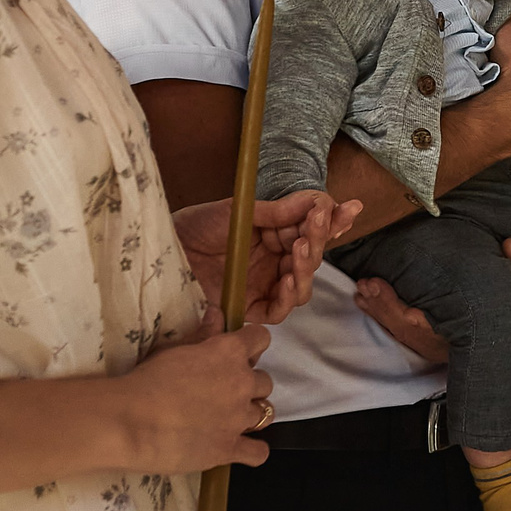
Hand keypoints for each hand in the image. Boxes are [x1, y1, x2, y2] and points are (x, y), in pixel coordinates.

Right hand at [117, 322, 275, 472]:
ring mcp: (239, 418)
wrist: (128, 421)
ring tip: (229, 419)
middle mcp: (243, 383)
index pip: (261, 339)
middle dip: (248, 385)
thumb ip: (202, 332)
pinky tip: (240, 448)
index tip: (237, 353)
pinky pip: (258, 453)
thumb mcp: (173, 348)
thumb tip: (219, 313)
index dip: (251, 345)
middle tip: (224, 392)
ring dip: (250, 414)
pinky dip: (253, 451)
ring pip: (266, 413)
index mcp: (230, 352)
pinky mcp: (229, 449)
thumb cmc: (146, 379)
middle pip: (265, 381)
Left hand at [174, 190, 362, 326]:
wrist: (160, 253)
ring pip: (302, 284)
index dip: (333, 221)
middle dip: (320, 238)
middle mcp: (271, 261)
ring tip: (300, 247)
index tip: (350, 207)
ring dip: (308, 265)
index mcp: (271, 234)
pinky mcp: (249, 308)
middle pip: (312, 256)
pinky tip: (288, 276)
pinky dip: (289, 294)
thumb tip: (318, 200)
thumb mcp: (239, 212)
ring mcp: (262, 286)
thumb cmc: (192, 228)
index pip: (311, 230)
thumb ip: (279, 211)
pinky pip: (280, 309)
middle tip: (318, 222)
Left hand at [352, 241, 510, 366]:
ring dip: (377, 310)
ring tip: (360, 290)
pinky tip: (369, 301)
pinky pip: (400, 331)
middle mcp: (440, 344)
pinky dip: (383, 315)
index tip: (372, 283)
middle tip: (362, 285)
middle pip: (400, 328)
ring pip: (398, 330)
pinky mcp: (429, 345)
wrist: (507, 348)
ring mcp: (434, 348)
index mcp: (456, 332)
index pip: (414, 323)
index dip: (389, 306)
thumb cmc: (509, 314)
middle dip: (379, 306)